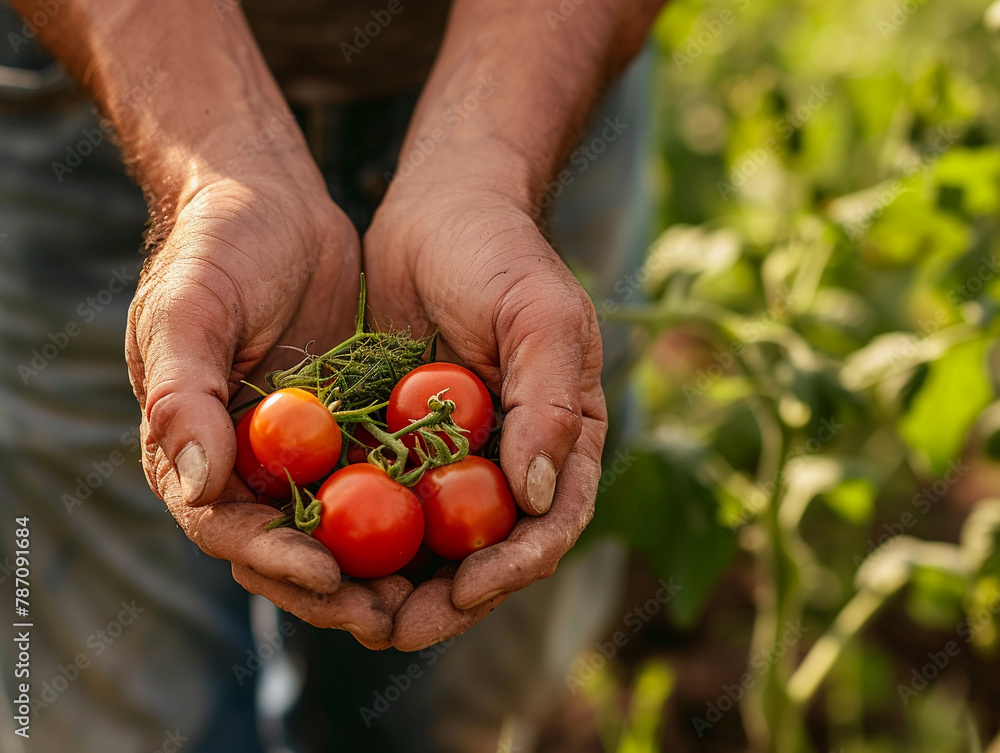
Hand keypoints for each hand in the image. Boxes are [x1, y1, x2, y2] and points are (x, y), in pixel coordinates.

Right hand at [125, 171, 408, 647]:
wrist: (268, 199)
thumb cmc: (215, 248)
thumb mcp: (187, 309)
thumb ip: (183, 393)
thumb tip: (194, 482)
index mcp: (192, 446)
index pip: (225, 526)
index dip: (273, 559)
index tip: (327, 575)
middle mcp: (246, 460)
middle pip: (284, 547)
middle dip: (334, 589)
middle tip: (389, 616)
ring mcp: (300, 447)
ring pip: (336, 527)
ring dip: (375, 568)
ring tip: (427, 596)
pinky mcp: (347, 424)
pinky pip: (377, 479)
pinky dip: (404, 510)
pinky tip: (448, 530)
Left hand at [363, 181, 607, 650]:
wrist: (438, 209)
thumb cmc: (502, 256)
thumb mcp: (541, 317)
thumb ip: (546, 405)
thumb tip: (535, 499)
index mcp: (558, 441)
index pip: (548, 528)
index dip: (510, 570)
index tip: (464, 591)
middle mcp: (509, 463)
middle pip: (484, 557)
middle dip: (443, 601)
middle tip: (391, 626)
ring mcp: (452, 459)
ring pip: (427, 546)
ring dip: (391, 584)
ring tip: (347, 607)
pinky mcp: (398, 445)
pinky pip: (378, 504)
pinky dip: (353, 536)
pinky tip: (315, 552)